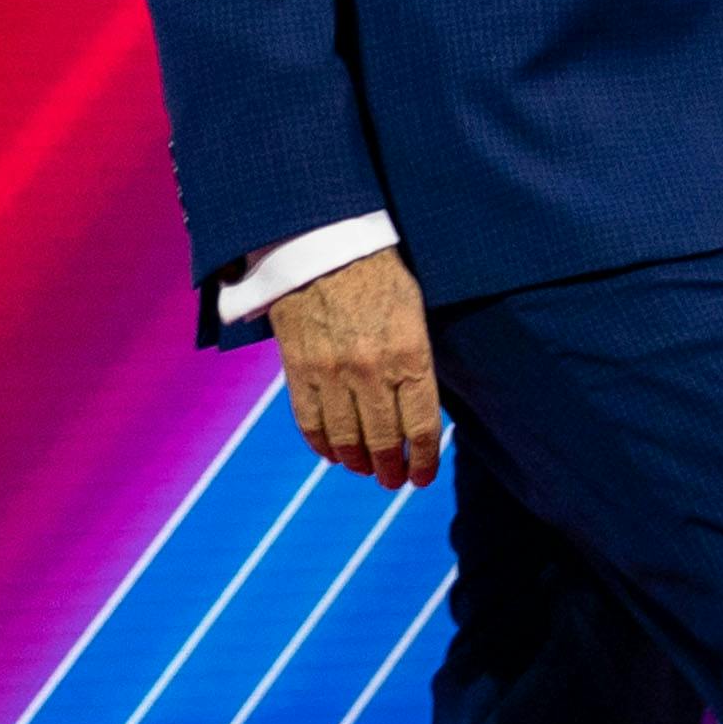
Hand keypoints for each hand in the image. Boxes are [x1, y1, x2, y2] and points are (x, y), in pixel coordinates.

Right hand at [268, 247, 446, 489]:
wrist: (321, 243)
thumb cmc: (377, 274)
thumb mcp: (413, 312)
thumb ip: (417, 361)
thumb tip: (418, 411)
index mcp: (409, 354)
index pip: (421, 428)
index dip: (423, 461)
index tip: (422, 476)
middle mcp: (371, 370)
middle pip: (383, 442)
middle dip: (390, 470)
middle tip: (393, 480)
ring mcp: (331, 372)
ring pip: (346, 440)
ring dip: (357, 463)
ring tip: (364, 469)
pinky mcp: (299, 368)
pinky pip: (309, 422)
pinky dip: (322, 445)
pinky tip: (332, 452)